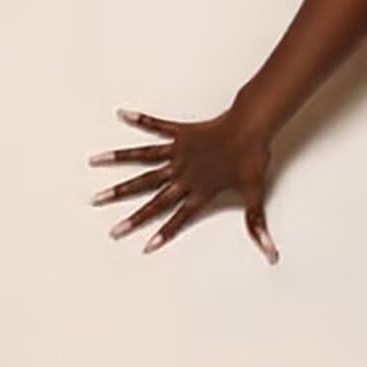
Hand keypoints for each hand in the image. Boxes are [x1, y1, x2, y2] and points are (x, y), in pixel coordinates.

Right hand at [89, 102, 279, 261]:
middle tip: (112, 228)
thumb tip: (271, 253)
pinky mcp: (181, 133)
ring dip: (118, 165)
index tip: (144, 246)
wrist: (252, 127)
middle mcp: (184, 174)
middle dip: (132, 215)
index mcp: (200, 190)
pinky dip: (140, 120)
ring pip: (143, 162)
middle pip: (152, 197)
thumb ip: (258, 225)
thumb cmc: (252, 159)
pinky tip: (121, 114)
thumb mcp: (256, 194)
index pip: (178, 217)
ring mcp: (179, 153)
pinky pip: (156, 127)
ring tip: (94, 165)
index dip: (164, 232)